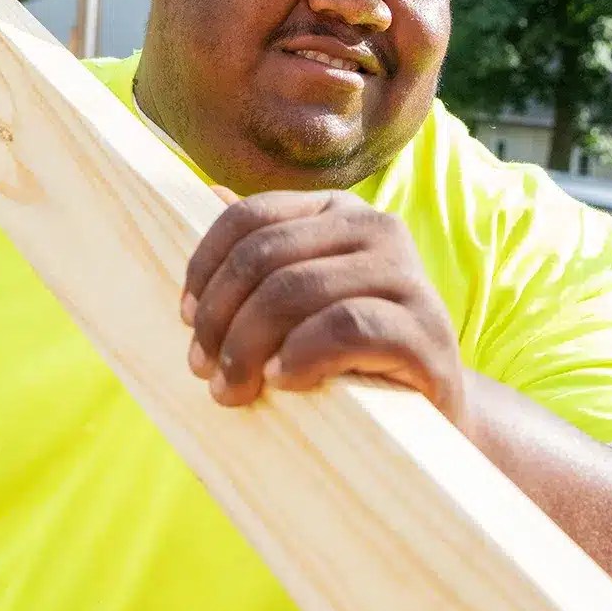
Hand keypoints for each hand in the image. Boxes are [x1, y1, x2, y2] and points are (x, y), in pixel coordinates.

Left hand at [181, 188, 467, 426]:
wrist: (427, 416)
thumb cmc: (346, 354)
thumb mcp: (299, 298)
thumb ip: (263, 251)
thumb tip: (208, 194)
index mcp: (338, 211)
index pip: (250, 218)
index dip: (205, 266)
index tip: (185, 317)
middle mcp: (377, 228)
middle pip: (264, 256)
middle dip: (219, 317)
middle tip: (203, 369)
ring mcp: (408, 276)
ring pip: (296, 290)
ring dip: (247, 345)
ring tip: (232, 388)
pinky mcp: (427, 329)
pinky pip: (345, 326)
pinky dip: (300, 354)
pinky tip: (281, 380)